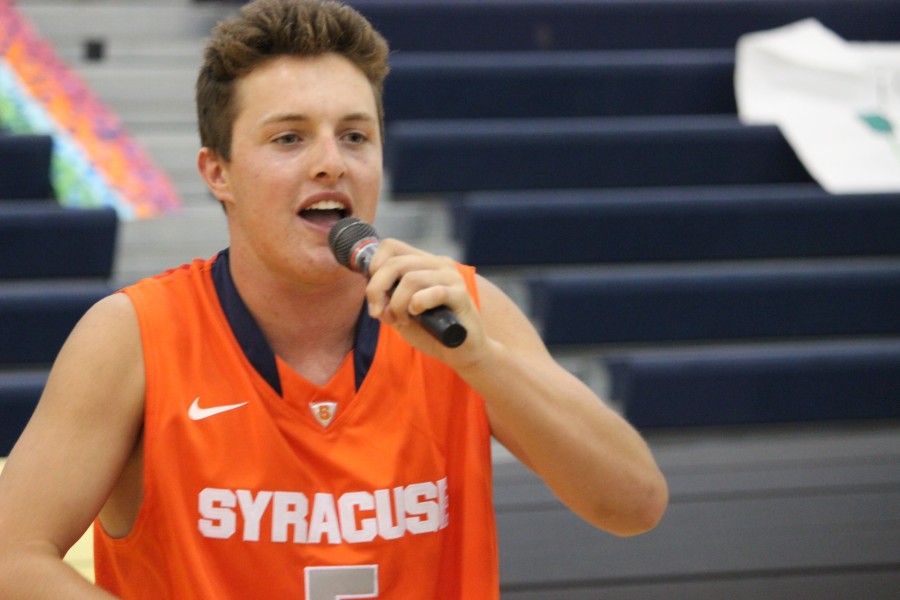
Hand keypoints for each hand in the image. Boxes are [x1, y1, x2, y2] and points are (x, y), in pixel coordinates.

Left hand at [364, 239, 486, 364]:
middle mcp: (437, 264)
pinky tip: (417, 314)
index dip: (375, 266)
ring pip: (411, 279)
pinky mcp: (461, 294)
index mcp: (422, 262)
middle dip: (377, 290)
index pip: (391, 247)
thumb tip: (377, 298)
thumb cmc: (431, 330)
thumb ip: (386, 301)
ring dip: (398, 304)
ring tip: (403, 320)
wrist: (461, 350)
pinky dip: (418, 304)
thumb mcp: (400, 314)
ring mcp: (451, 277)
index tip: (374, 294)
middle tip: (378, 313)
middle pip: (395, 263)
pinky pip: (434, 292)